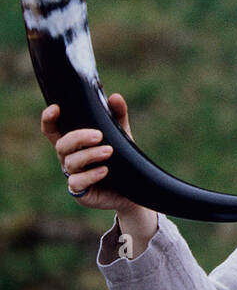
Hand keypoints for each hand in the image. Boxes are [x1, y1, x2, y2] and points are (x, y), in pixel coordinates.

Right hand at [40, 93, 141, 213]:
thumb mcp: (121, 135)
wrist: (133, 187)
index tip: (56, 108)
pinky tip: (104, 170)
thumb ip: (118, 116)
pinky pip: (77, 183)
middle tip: (98, 135)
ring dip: (90, 155)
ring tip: (109, 151)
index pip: (53, 130)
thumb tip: (115, 97)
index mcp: (74, 143)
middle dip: (78, 138)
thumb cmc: (121, 158)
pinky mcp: (80, 192)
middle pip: (62, 145)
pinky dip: (91, 175)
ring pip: (71, 163)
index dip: (49, 119)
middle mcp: (69, 158)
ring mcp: (73, 175)